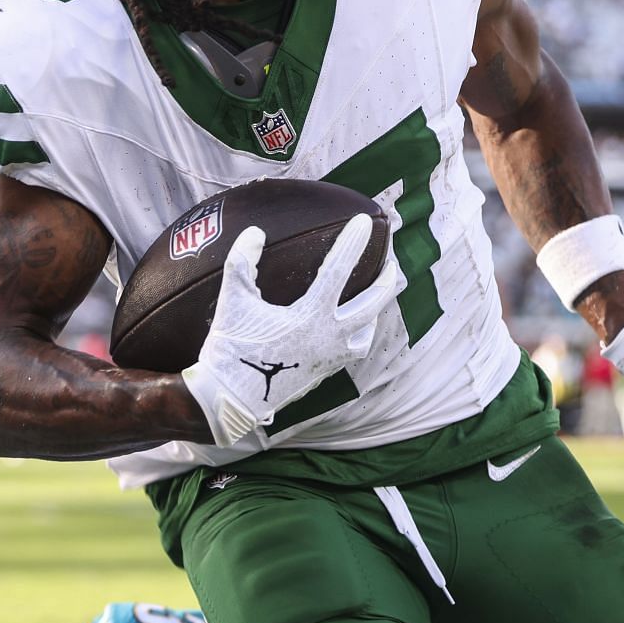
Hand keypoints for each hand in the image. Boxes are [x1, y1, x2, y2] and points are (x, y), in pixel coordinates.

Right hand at [182, 215, 402, 444]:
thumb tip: (255, 232)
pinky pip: (350, 352)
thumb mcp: (233, 299)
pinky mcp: (321, 374)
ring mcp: (328, 359)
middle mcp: (328, 338)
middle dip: (386, 281)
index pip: (338, 271)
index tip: (363, 221)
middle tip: (393, 262)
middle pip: (371, 305)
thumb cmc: (231, 348)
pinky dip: (356, 336)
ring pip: (366, 334)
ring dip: (374, 313)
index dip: (351, 243)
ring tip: (376, 298)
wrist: (230, 400)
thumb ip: (242, 262)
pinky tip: (348, 330)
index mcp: (310, 317)